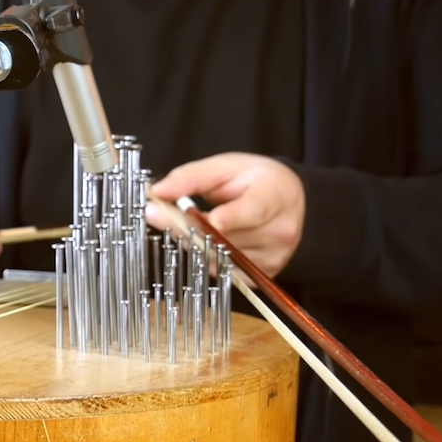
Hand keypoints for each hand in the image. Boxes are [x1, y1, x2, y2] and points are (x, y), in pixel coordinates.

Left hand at [146, 153, 304, 278]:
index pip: (254, 211)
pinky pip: (222, 270)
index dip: (231, 218)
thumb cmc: (254, 180)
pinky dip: (206, 257)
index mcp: (275, 196)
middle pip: (227, 238)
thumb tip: (158, 191)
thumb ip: (190, 178)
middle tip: (155, 213)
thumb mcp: (224, 167)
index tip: (211, 219)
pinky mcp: (262, 275)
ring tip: (186, 222)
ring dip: (193, 242)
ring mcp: (273, 257)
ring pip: (219, 257)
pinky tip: (204, 241)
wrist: (286, 199)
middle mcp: (279, 231)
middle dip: (187, 227)